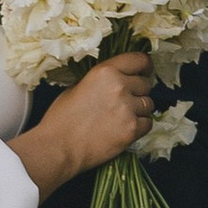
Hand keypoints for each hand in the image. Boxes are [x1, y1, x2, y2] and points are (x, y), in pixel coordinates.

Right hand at [50, 49, 155, 171]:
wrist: (58, 147)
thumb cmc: (61, 118)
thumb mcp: (77, 87)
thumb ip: (100, 81)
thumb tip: (116, 80)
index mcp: (105, 72)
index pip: (139, 60)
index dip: (145, 66)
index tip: (145, 71)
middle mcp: (120, 87)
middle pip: (146, 84)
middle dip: (138, 91)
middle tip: (126, 101)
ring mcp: (127, 109)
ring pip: (149, 104)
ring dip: (139, 110)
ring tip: (123, 117)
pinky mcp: (131, 130)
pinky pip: (147, 124)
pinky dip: (139, 126)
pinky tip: (125, 129)